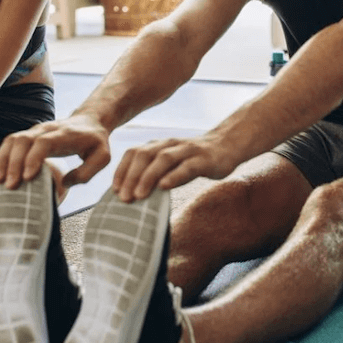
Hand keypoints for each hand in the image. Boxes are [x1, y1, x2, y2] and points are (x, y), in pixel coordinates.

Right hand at [0, 114, 111, 189]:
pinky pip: (10, 143)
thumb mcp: (103, 157)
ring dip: (3, 160)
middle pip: (23, 140)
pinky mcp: (29, 135)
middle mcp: (46, 129)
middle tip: (10, 186)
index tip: (27, 177)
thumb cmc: (96, 142)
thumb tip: (64, 183)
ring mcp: (35, 130)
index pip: (43, 142)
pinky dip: (1, 157)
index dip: (33, 158)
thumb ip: (87, 172)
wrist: (90, 121)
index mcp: (64, 134)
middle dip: (14, 163)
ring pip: (12, 140)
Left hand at [112, 135, 238, 201]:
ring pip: (163, 159)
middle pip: (144, 155)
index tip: (115, 190)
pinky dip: (174, 176)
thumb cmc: (194, 160)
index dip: (122, 170)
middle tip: (124, 198)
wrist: (227, 145)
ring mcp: (188, 150)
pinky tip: (164, 187)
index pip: (134, 153)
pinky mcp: (204, 159)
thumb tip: (133, 195)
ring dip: (148, 177)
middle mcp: (170, 145)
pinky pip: (187, 167)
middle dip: (131, 176)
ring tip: (139, 195)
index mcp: (159, 145)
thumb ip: (155, 173)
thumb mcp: (172, 163)